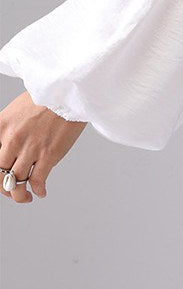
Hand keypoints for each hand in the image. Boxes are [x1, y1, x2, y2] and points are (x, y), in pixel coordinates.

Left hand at [0, 89, 87, 203]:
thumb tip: (5, 147)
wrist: (70, 91)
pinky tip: (41, 192)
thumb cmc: (46, 97)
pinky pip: (37, 180)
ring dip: (19, 195)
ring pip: (16, 182)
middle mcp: (11, 140)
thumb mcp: (15, 109)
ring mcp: (30, 148)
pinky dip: (38, 190)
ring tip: (24, 197)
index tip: (0, 178)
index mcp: (0, 127)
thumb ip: (6, 129)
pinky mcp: (49, 154)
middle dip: (4, 187)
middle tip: (11, 190)